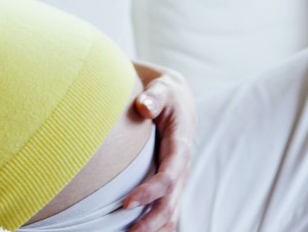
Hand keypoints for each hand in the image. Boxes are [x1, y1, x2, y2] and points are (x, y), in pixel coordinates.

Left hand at [125, 62, 195, 231]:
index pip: (169, 176)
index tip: (126, 203)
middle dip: (152, 221)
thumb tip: (144, 106)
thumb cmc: (164, 93)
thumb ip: (154, 97)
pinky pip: (168, 208)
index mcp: (181, 145)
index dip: (150, 192)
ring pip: (171, 211)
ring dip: (155, 227)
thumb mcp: (161, 89)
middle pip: (171, 202)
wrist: (175, 98)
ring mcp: (178, 177)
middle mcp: (181, 167)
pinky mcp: (170, 182)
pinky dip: (158, 225)